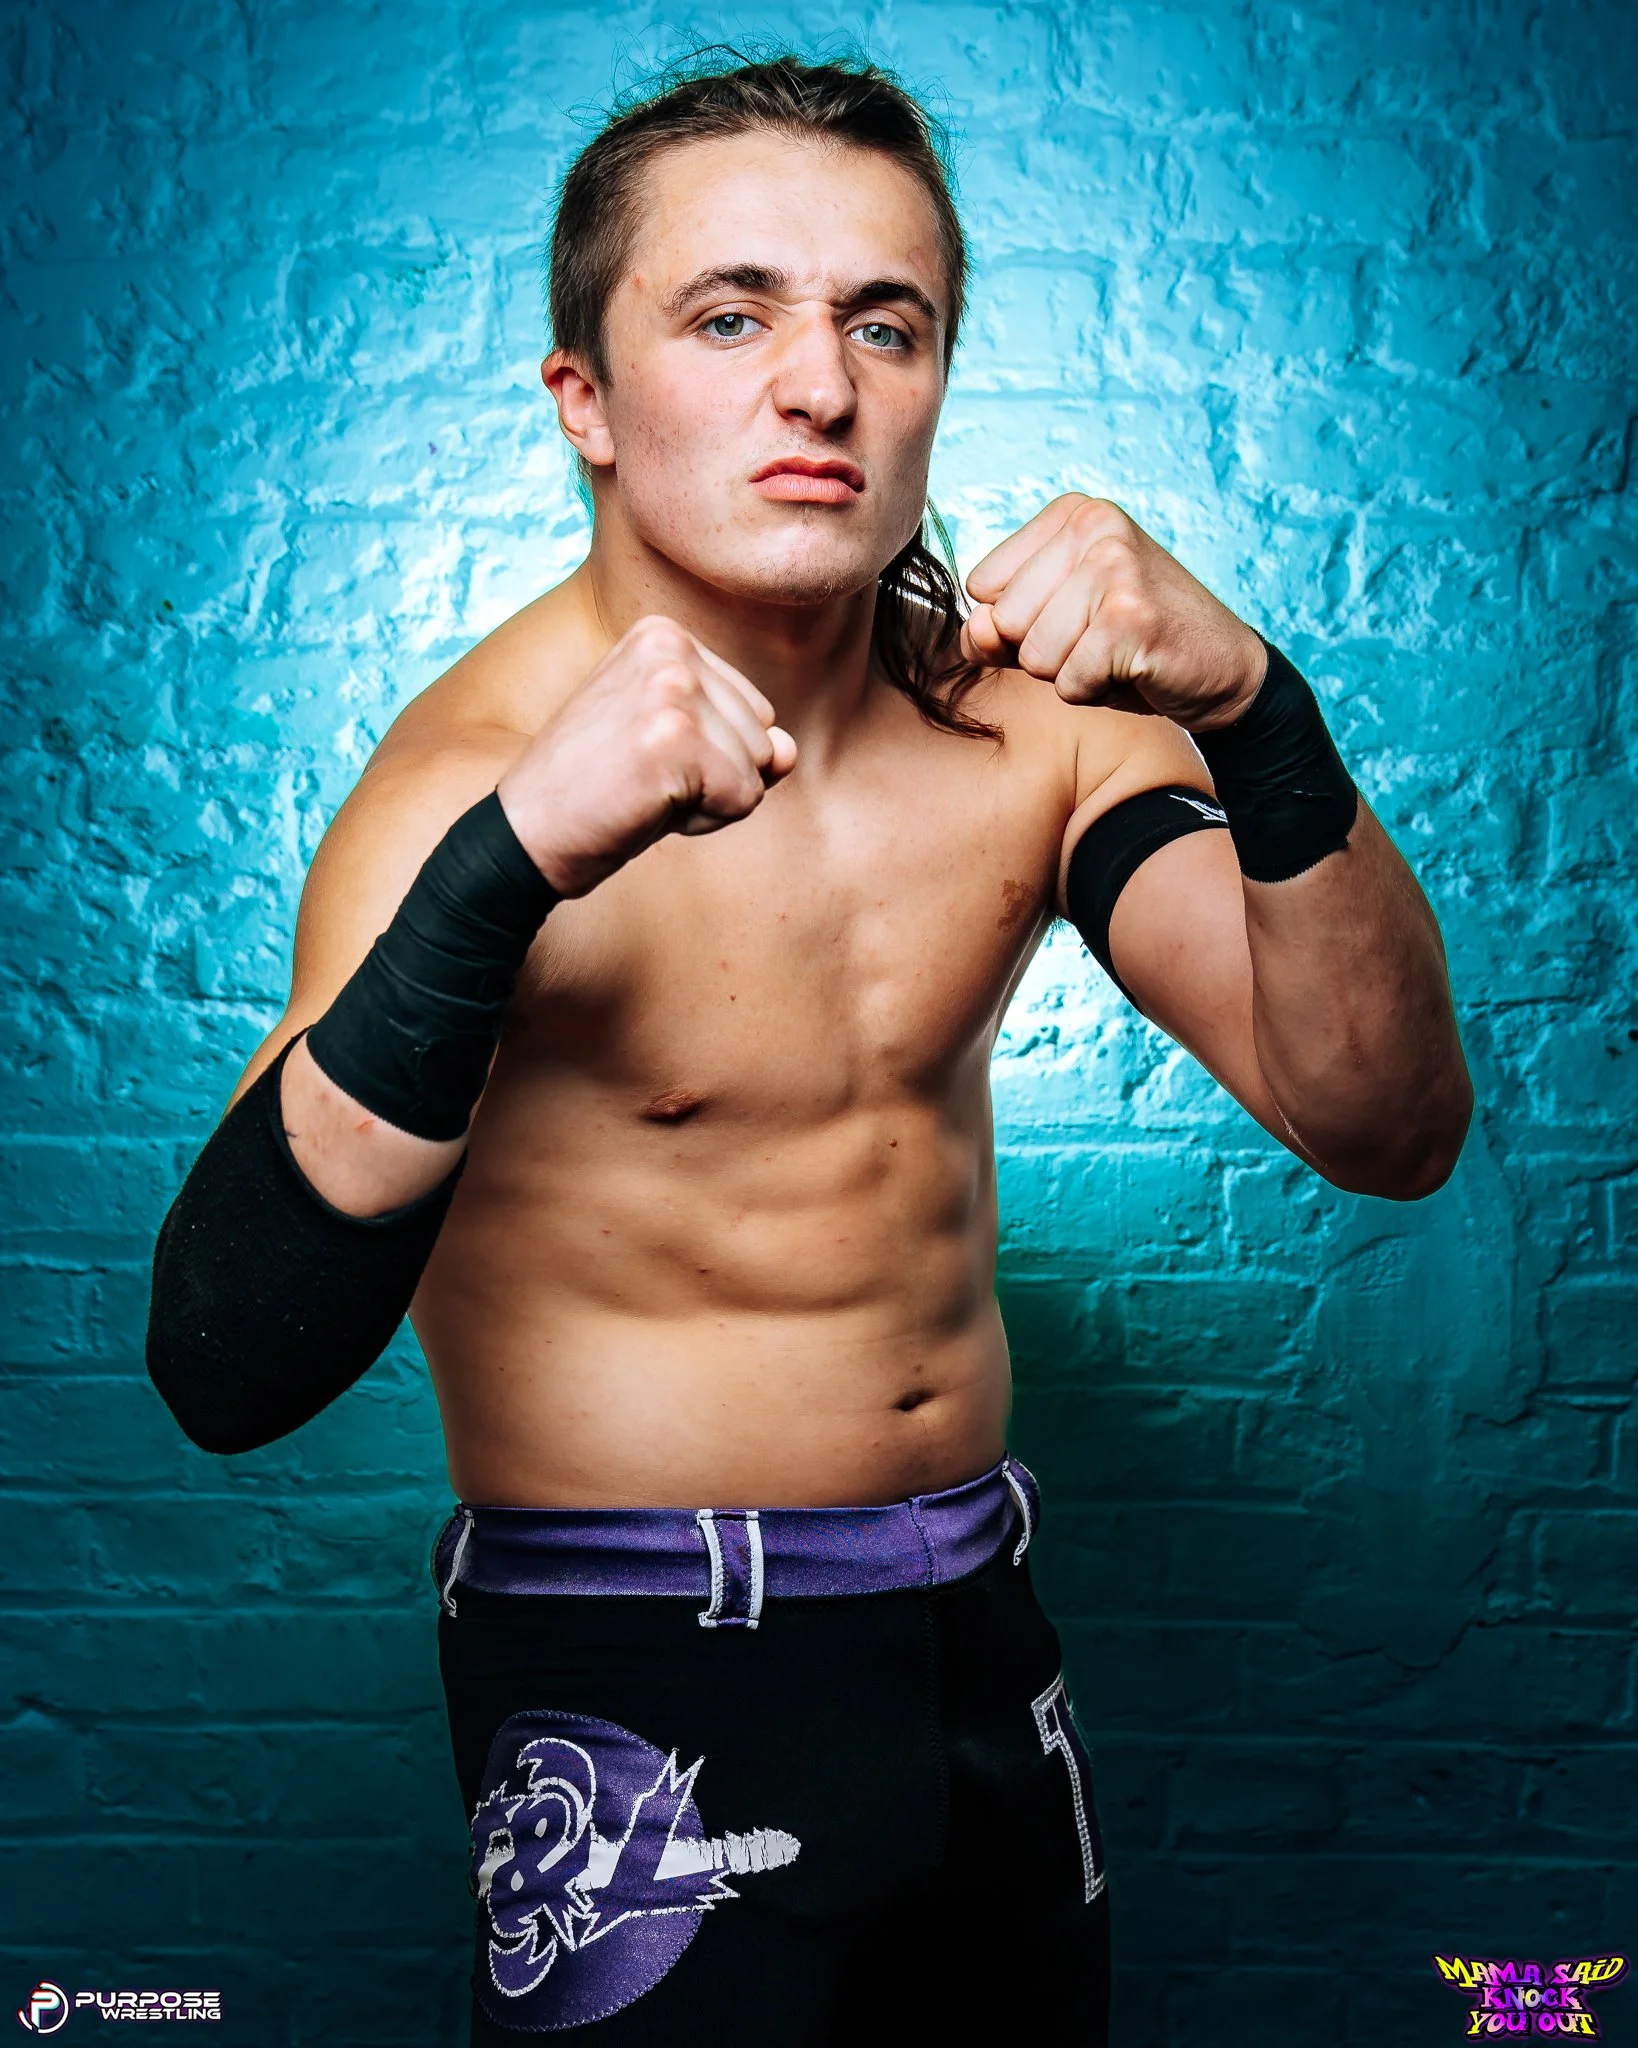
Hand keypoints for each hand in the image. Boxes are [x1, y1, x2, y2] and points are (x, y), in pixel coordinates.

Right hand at [496, 615, 796, 895]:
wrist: (525, 833)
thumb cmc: (595, 792)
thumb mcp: (674, 747)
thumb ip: (741, 740)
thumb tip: (788, 751)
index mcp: (663, 634)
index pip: (753, 710)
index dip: (709, 756)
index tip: (643, 758)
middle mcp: (670, 648)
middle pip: (762, 737)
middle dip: (715, 778)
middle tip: (639, 780)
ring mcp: (672, 689)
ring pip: (758, 769)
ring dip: (709, 801)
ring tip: (641, 791)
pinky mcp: (676, 738)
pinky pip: (744, 798)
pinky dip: (704, 821)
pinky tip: (646, 807)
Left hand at [960, 494, 1268, 730]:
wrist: (1221, 668)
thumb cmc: (1130, 645)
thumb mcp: (1053, 627)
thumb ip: (997, 629)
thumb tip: (977, 631)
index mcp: (1071, 514)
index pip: (983, 586)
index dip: (1019, 623)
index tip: (1077, 615)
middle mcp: (1094, 525)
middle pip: (1006, 621)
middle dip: (1044, 651)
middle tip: (1102, 638)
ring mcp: (1115, 566)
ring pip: (1034, 655)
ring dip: (1072, 673)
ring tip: (1117, 653)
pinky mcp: (1130, 616)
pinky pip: (1068, 682)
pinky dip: (1095, 691)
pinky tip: (1134, 668)